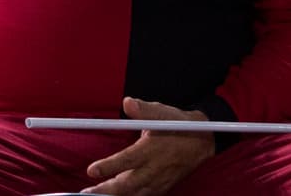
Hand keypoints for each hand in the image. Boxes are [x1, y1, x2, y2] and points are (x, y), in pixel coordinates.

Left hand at [82, 97, 214, 194]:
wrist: (202, 141)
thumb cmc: (179, 125)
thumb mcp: (163, 112)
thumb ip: (144, 109)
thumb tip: (127, 103)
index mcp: (152, 149)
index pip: (127, 160)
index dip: (108, 167)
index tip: (92, 170)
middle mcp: (154, 168)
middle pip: (127, 185)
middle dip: (106, 191)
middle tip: (87, 193)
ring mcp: (159, 181)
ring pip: (134, 194)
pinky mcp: (162, 187)